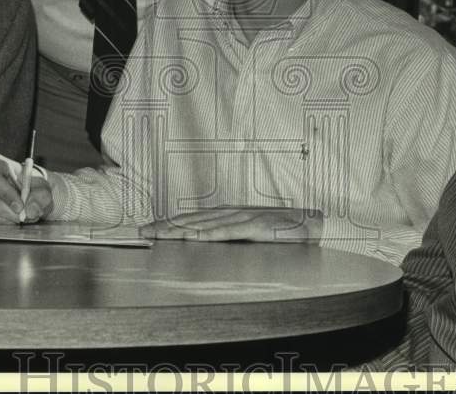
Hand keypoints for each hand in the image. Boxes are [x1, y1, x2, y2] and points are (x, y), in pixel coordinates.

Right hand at [0, 158, 52, 223]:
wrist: (30, 193)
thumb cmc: (33, 185)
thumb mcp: (43, 187)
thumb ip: (40, 196)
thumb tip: (31, 209)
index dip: (6, 194)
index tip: (20, 206)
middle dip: (12, 212)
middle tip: (25, 215)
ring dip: (12, 218)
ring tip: (24, 214)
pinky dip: (7, 222)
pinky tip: (15, 215)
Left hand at [139, 207, 323, 242]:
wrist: (312, 224)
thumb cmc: (284, 230)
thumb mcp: (252, 232)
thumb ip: (232, 236)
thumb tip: (208, 243)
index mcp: (230, 214)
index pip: (193, 219)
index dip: (170, 223)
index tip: (151, 229)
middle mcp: (233, 213)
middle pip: (192, 220)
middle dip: (166, 226)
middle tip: (143, 232)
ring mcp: (243, 219)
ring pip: (204, 225)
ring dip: (180, 230)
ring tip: (159, 235)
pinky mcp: (255, 227)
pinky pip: (228, 232)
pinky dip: (209, 235)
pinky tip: (194, 238)